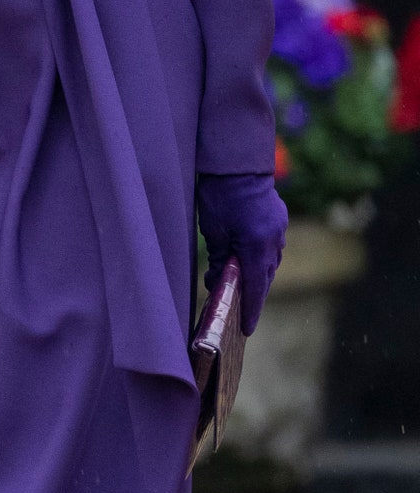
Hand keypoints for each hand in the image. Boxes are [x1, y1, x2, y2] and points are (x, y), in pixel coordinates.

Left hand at [196, 171, 288, 335]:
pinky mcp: (279, 219)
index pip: (255, 288)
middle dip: (252, 294)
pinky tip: (246, 259)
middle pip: (264, 277)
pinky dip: (260, 257)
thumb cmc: (219, 195)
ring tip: (239, 285)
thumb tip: (219, 279)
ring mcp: (279, 229)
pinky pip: (271, 246)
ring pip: (269, 262)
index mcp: (257, 246)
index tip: (246, 329)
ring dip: (256, 274)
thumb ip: (220, 258)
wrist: (237, 163)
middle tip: (239, 310)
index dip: (250, 310)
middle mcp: (274, 241)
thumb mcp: (213, 230)